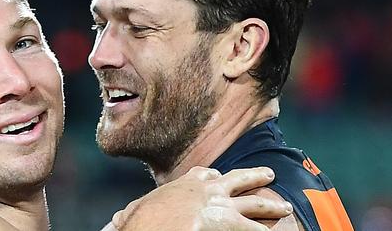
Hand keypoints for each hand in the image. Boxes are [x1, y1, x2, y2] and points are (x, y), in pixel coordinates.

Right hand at [111, 166, 292, 230]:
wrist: (149, 226)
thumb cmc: (138, 224)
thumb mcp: (133, 214)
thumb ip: (131, 215)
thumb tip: (114, 222)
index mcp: (185, 186)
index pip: (204, 175)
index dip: (213, 176)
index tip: (218, 176)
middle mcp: (206, 190)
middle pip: (237, 180)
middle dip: (254, 177)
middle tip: (269, 176)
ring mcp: (220, 205)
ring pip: (253, 204)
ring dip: (271, 207)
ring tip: (285, 209)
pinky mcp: (228, 223)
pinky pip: (255, 229)